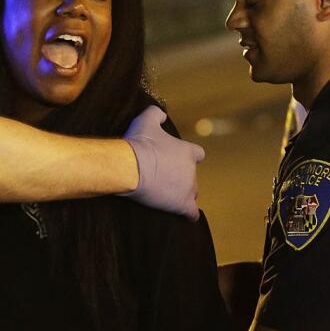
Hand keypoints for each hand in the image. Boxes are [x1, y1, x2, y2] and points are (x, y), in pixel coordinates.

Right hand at [122, 105, 203, 220]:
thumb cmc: (138, 143)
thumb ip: (156, 113)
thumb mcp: (146, 120)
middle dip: (182, 179)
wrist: (131, 166)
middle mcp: (192, 170)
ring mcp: (188, 188)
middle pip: (192, 177)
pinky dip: (189, 215)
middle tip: (164, 179)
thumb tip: (162, 115)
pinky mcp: (181, 204)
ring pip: (192, 194)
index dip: (189, 158)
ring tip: (167, 197)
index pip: (198, 155)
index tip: (178, 160)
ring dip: (182, 195)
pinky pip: (191, 213)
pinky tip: (184, 216)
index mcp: (188, 151)